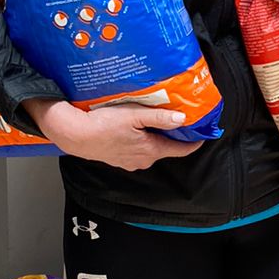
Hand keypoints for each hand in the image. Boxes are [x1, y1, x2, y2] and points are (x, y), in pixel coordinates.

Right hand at [21, 100, 202, 170]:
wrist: (75, 135)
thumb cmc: (103, 124)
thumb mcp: (134, 116)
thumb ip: (159, 117)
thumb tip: (182, 119)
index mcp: (151, 150)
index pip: (181, 150)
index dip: (194, 141)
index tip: (204, 132)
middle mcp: (144, 160)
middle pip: (166, 147)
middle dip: (173, 134)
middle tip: (178, 117)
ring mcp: (131, 162)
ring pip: (151, 148)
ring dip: (155, 136)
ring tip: (156, 119)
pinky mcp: (119, 159)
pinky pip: (138, 150)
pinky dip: (142, 140)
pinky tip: (135, 128)